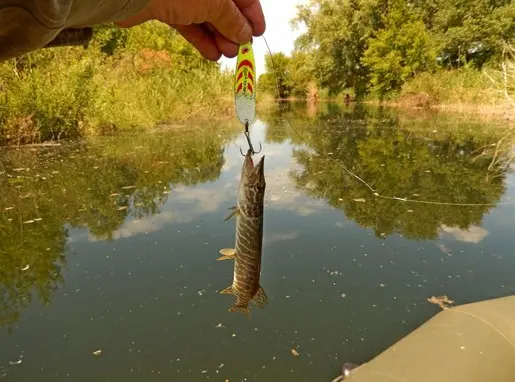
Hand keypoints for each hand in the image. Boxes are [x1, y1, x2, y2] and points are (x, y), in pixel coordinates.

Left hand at [115, 0, 265, 60]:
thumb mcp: (216, 4)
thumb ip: (233, 20)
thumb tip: (246, 35)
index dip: (252, 15)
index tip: (258, 34)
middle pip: (224, 7)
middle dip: (233, 30)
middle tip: (239, 51)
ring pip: (206, 17)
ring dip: (218, 37)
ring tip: (226, 55)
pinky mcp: (166, 7)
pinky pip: (188, 23)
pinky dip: (200, 39)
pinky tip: (211, 54)